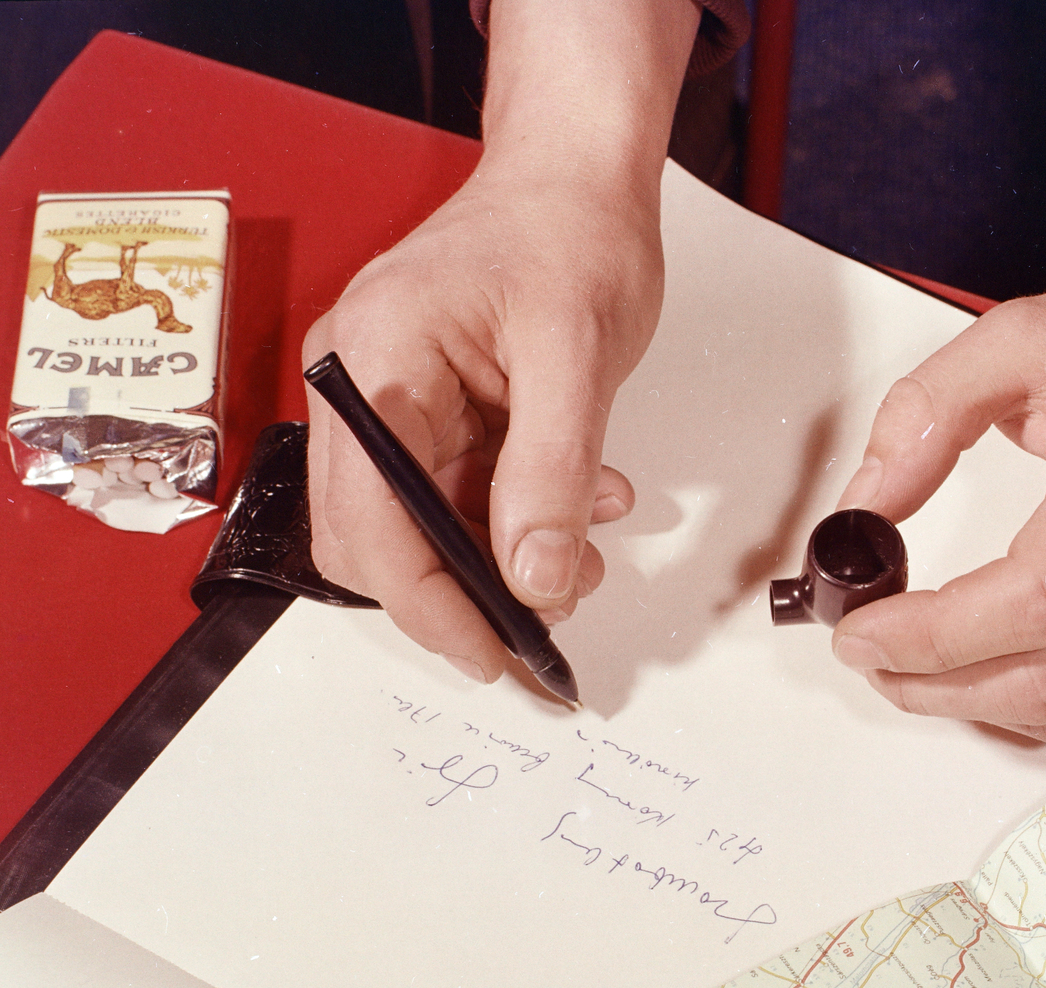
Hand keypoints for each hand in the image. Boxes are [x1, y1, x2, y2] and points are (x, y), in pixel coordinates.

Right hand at [303, 0, 697, 683]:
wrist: (576, 177)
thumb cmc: (570, 231)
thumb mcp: (576, 355)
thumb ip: (553, 472)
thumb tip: (536, 577)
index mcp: (375, 362)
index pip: (372, 519)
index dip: (429, 604)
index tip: (493, 654)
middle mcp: (360, 385)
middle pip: (374, 537)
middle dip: (460, 591)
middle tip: (543, 624)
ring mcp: (389, 398)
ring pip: (419, 524)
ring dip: (497, 558)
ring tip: (584, 556)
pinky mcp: (427, 408)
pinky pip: (454, 492)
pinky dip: (513, 517)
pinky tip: (585, 505)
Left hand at [831, 200, 1045, 740]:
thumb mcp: (1016, 341)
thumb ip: (924, 417)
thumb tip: (864, 505)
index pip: (1027, 603)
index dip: (930, 636)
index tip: (860, 630)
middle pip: (1040, 678)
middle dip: (929, 681)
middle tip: (867, 650)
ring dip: (969, 702)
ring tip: (911, 663)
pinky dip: (1028, 707)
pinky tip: (984, 672)